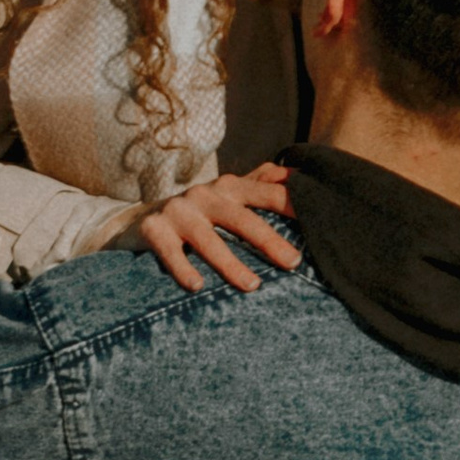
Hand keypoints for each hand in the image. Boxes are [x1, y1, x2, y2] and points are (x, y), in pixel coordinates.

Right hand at [132, 162, 299, 295]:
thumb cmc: (198, 212)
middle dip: (268, 240)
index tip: (321, 220)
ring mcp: (178, 211)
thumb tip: (298, 173)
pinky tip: (197, 286)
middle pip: (241, 219)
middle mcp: (205, 195)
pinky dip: (183, 269)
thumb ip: (261, 183)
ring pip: (208, 240)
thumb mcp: (228, 193)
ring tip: (252, 286)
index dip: (292, 205)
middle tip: (293, 263)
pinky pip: (170, 252)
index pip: (268, 193)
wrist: (138, 220)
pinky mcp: (153, 230)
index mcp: (229, 186)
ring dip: (231, 264)